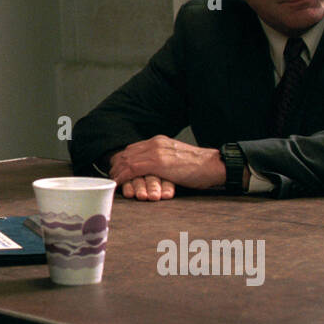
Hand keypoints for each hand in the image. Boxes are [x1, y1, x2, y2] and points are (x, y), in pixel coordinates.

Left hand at [108, 136, 226, 200]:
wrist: (214, 165)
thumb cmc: (199, 166)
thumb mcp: (177, 157)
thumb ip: (164, 158)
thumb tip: (153, 168)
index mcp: (160, 141)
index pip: (134, 148)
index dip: (122, 158)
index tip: (116, 168)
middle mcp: (156, 143)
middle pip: (128, 152)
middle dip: (116, 165)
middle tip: (110, 176)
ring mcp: (156, 152)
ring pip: (128, 159)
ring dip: (117, 171)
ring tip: (112, 181)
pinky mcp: (159, 163)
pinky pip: (134, 168)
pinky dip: (123, 175)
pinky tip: (118, 182)